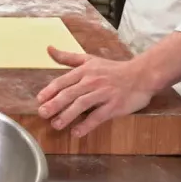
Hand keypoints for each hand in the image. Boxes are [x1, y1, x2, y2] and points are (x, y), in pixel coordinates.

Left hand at [35, 47, 156, 137]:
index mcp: (85, 70)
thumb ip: (68, 57)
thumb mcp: (89, 59)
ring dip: (67, 115)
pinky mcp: (114, 106)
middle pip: (70, 93)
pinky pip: (98, 116)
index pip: (63, 81)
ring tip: (56, 125)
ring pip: (82, 105)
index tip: (39, 100)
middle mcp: (92, 81)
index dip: (50, 90)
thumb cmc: (113, 69)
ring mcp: (103, 93)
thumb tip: (49, 49)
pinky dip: (86, 125)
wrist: (141, 75)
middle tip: (42, 114)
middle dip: (54, 104)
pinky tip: (77, 132)